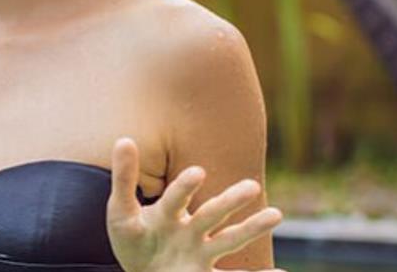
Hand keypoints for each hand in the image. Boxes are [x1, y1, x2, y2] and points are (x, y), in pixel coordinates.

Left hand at [106, 137, 285, 271]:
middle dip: (229, 202)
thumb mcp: (121, 212)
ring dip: (251, 228)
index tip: (198, 172)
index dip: (185, 186)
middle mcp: (190, 230)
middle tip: (251, 186)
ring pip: (229, 240)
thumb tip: (124, 139)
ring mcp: (200, 253)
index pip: (176, 198)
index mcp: (168, 212)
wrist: (142, 269)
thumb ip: (124, 179)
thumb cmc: (132, 236)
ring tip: (276, 214)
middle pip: (211, 214)